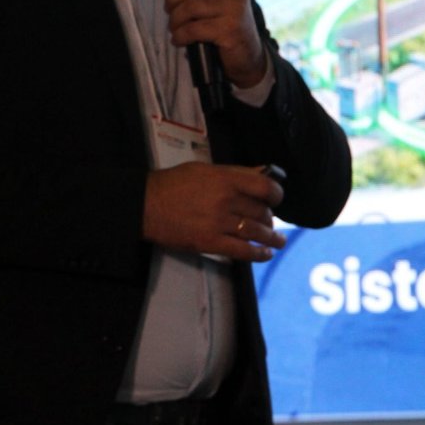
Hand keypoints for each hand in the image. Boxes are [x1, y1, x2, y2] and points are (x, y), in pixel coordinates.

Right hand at [142, 164, 285, 261]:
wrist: (146, 204)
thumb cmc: (174, 183)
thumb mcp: (205, 170)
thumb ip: (235, 173)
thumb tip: (262, 174)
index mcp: (225, 179)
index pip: (265, 187)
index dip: (276, 194)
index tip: (276, 199)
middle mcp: (226, 200)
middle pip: (262, 212)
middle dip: (270, 218)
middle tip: (270, 222)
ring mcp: (219, 223)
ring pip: (256, 232)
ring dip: (272, 239)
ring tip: (278, 242)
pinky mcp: (211, 243)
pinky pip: (242, 251)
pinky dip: (258, 254)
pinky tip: (265, 254)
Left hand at [162, 0, 267, 88]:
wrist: (249, 55)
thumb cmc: (227, 25)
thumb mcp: (221, 0)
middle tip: (168, 10)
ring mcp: (234, 9)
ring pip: (189, 8)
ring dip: (174, 20)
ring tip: (174, 28)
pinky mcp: (229, 30)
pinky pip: (193, 29)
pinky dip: (180, 36)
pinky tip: (179, 40)